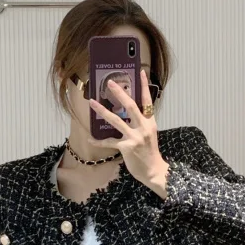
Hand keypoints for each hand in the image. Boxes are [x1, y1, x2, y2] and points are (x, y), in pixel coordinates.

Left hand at [88, 69, 169, 196]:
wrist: (154, 171)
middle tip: (109, 82)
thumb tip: (128, 116)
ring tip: (92, 103)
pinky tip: (90, 138)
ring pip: (116, 120)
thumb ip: (141, 125)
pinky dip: (99, 141)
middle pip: (130, 106)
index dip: (144, 86)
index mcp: (150, 123)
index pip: (147, 101)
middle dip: (119, 93)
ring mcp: (134, 137)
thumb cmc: (150, 154)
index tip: (141, 72)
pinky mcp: (126, 147)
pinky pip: (109, 142)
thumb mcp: (149, 136)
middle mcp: (143, 127)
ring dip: (102, 111)